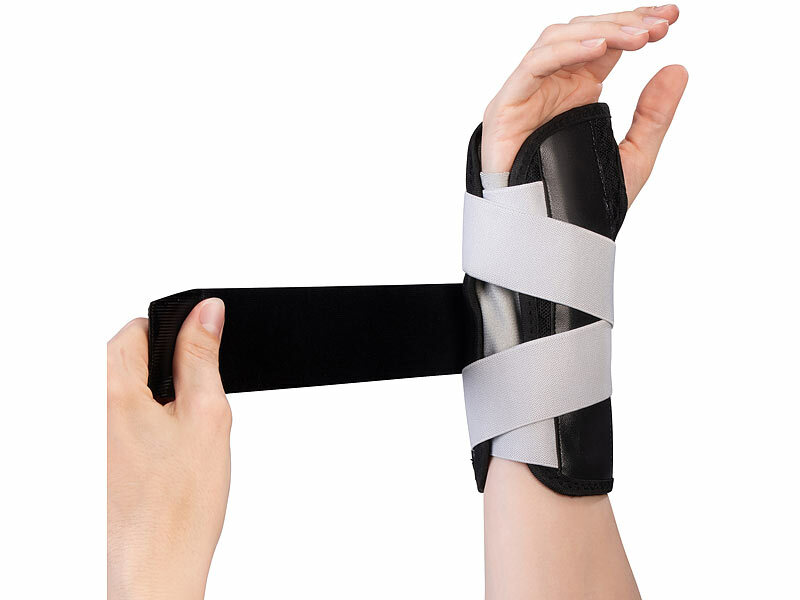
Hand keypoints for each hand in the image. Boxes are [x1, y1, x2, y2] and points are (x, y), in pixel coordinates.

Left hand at [107, 299, 231, 599]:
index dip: (169, 324)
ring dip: (178, 388)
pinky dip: (175, 416)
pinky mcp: (129, 457)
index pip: (132, 331)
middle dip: (177, 357)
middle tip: (210, 379)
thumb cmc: (181, 502)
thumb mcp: (205, 414)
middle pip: (136, 358)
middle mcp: (110, 414)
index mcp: (120, 395)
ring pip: (146, 388)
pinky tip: (196, 441)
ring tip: (205, 415)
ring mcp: (118, 438)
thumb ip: (202, 358)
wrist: (161, 564)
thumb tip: (206, 311)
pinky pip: (149, 417)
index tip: (203, 332)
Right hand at [481, 4, 687, 204]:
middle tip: (660, 25)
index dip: (635, 23)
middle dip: (622, 23)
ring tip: (637, 37)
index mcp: (578, 89)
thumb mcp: (633, 156)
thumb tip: (678, 69)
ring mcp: (527, 93)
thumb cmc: (580, 202)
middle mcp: (552, 85)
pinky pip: (531, 67)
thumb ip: (653, 116)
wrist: (547, 234)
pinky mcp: (505, 107)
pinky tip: (598, 48)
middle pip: (582, 32)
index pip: (605, 41)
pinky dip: (563, 51)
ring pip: (556, 40)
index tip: (672, 17)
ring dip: (598, 31)